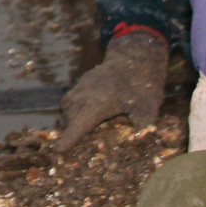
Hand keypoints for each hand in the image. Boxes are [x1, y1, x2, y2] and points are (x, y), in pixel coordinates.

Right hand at [58, 28, 166, 148]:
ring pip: (68, 107)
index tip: (57, 150)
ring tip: (86, 128)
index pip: (77, 127)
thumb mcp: (148, 109)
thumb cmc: (142, 84)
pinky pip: (72, 98)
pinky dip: (76, 108)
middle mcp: (84, 96)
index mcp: (96, 105)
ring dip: (73, 118)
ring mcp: (81, 87)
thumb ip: (140, 128)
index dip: (68, 140)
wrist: (136, 56)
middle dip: (72, 131)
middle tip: (82, 143)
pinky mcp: (83, 82)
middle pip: (69, 119)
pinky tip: (89, 112)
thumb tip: (138, 141)